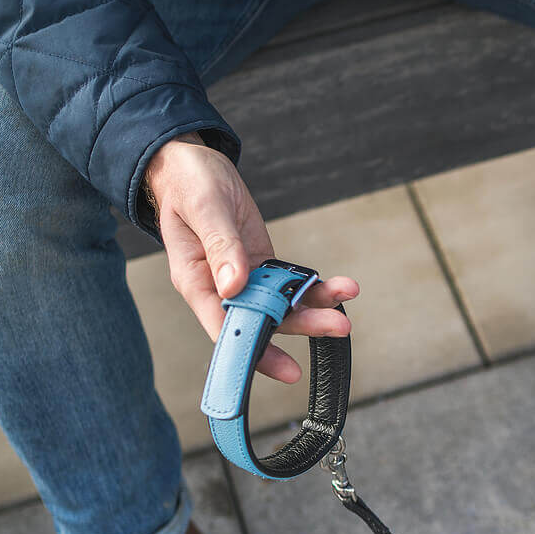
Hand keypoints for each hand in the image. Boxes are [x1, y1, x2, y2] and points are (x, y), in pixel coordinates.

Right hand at [146, 133, 356, 383]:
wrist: (192, 165)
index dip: (255, 352)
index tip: (285, 368)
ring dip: (315, 307)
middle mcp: (220, 288)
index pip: (225, 329)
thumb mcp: (204, 207)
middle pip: (263, 321)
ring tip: (346, 297)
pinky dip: (314, 288)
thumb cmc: (188, 184)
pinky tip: (339, 288)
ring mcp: (244, 278)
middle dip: (302, 326)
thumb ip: (220, 245)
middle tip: (337, 327)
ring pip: (282, 304)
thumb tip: (233, 284)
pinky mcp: (261, 265)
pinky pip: (289, 284)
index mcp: (195, 281)